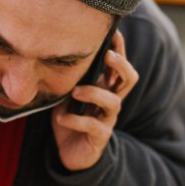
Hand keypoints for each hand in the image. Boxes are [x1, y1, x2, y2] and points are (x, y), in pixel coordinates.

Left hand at [51, 31, 138, 170]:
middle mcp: (110, 101)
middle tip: (107, 56)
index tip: (113, 32)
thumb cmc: (69, 120)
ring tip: (75, 92)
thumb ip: (67, 79)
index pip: (117, 65)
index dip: (119, 49)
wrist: (69, 153)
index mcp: (104, 88)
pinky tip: (61, 118)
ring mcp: (107, 119)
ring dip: (94, 93)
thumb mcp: (65, 96)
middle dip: (121, 65)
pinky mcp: (100, 137)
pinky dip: (76, 120)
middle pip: (129, 80)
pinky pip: (94, 126)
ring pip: (113, 102)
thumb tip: (55, 54)